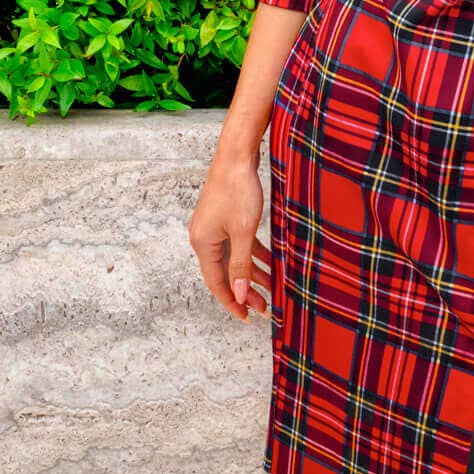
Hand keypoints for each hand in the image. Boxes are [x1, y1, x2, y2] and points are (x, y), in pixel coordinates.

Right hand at [188, 154, 270, 320]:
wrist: (236, 155)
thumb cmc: (238, 190)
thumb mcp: (243, 231)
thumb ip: (241, 265)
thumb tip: (240, 295)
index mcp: (203, 244)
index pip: (216, 283)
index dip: (232, 302)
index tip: (247, 317)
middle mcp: (204, 238)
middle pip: (224, 274)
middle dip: (244, 292)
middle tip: (264, 308)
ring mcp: (213, 228)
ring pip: (233, 260)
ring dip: (251, 275)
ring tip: (270, 289)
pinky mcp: (224, 219)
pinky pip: (238, 245)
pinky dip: (252, 256)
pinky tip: (269, 263)